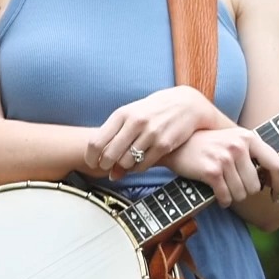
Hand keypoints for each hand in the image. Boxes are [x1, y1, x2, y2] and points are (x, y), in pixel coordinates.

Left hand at [85, 86, 228, 178]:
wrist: (187, 104)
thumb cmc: (155, 111)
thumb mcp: (133, 117)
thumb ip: (117, 141)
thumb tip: (110, 175)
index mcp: (122, 114)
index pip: (96, 142)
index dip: (91, 158)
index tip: (93, 163)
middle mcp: (135, 122)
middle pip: (109, 155)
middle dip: (106, 165)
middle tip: (109, 167)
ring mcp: (151, 133)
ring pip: (126, 162)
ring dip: (124, 167)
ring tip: (127, 162)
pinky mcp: (164, 144)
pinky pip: (143, 165)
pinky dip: (138, 168)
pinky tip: (140, 163)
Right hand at [160, 126, 278, 207]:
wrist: (177, 144)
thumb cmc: (209, 145)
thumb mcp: (234, 139)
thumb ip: (253, 153)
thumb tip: (272, 178)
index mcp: (249, 138)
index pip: (276, 165)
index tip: (277, 195)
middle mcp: (239, 146)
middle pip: (256, 185)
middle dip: (247, 192)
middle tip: (236, 188)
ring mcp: (225, 158)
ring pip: (241, 193)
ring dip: (233, 197)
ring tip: (225, 189)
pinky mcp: (211, 171)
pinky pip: (226, 196)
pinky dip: (223, 201)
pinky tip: (219, 196)